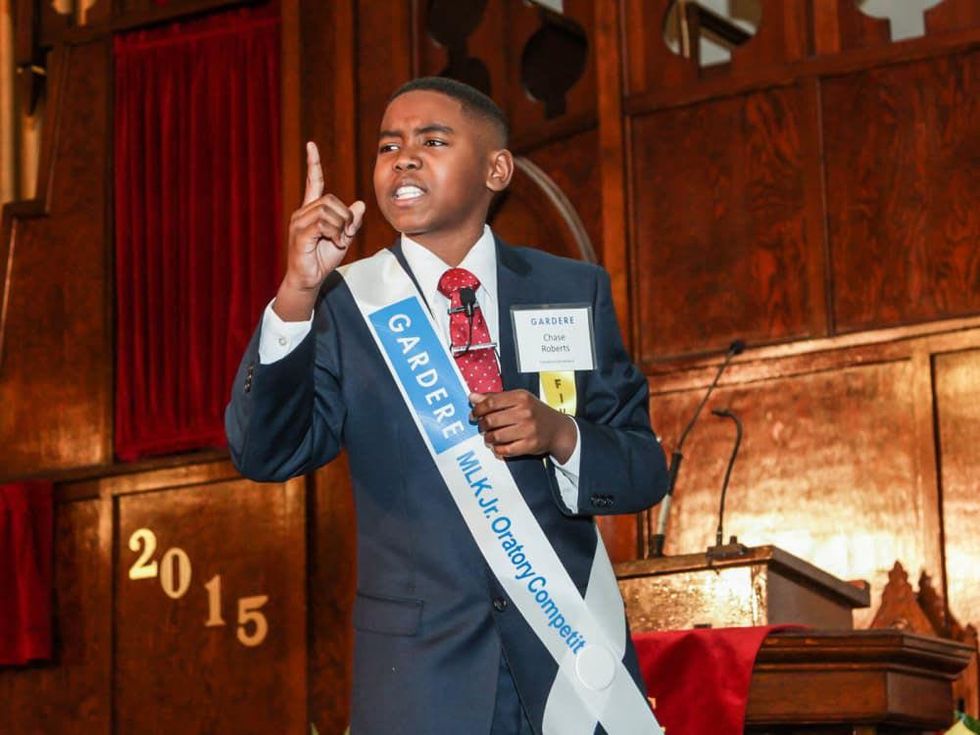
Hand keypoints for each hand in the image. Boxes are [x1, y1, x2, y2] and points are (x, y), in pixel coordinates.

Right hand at [274, 142, 364, 319]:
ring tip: (339, 240)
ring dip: (341, 226)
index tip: (311, 145)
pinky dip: (335, 234)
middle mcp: (302, 213)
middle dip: (345, 216)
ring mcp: (299, 223)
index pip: (313, 182)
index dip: (313, 163)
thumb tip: (360, 204)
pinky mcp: (300, 235)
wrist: (309, 280)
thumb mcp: (343, 237)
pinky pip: (323, 224)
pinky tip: (335, 243)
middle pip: (330, 199)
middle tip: (346, 234)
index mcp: (311, 210)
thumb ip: (351, 222)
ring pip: (327, 211)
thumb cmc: (323, 259)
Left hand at [469, 390, 576, 461]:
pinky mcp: (529, 445)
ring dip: (487, 438)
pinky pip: (505, 450)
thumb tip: (472, 397)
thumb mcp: (518, 399)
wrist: (558, 429)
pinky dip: (497, 449)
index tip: (474, 413)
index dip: (478, 409)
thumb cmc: (535, 412)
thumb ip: (495, 397)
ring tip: (488, 436)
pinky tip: (497, 446)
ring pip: (495, 436)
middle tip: (482, 426)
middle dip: (481, 425)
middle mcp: (525, 412)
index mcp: (521, 397)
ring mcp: (528, 430)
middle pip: (491, 420)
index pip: (491, 402)